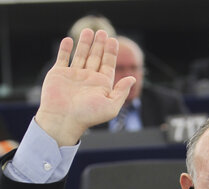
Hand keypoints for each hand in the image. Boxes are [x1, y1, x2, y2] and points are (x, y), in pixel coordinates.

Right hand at [35, 29, 135, 146]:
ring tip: (88, 30)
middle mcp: (88, 79)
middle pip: (95, 58)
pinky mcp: (58, 74)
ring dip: (85, 43)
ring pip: (80, 55)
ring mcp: (73, 76)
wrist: (63, 120)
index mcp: (101, 86)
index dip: (111, 53)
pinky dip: (65, 49)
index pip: (108, 65)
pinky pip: (62, 58)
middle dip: (99, 45)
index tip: (114, 40)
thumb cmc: (87, 116)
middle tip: (102, 31)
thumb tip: (132, 79)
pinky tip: (69, 40)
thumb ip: (122, 92)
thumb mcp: (111, 106)